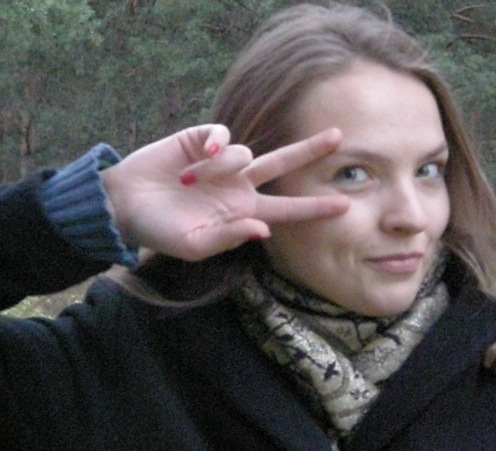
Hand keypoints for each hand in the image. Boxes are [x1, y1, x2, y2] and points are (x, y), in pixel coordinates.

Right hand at [101, 124, 348, 260]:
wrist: (124, 203)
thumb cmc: (159, 231)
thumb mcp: (192, 244)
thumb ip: (227, 238)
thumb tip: (264, 228)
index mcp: (242, 212)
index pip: (286, 209)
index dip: (314, 208)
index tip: (345, 206)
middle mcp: (240, 185)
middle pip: (283, 164)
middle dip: (309, 150)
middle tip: (339, 137)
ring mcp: (223, 162)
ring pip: (246, 153)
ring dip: (222, 166)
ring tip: (189, 181)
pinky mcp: (202, 140)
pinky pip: (223, 135)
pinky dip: (216, 143)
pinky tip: (200, 152)